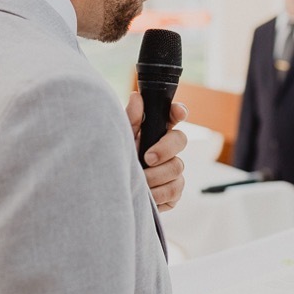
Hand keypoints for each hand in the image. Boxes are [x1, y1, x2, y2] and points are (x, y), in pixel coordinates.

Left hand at [126, 93, 187, 210]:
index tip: (178, 112)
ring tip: (140, 181)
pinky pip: (175, 190)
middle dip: (165, 149)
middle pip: (181, 139)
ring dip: (156, 176)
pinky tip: (147, 194)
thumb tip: (137, 97)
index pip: (172, 116)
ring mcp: (172, 170)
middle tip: (147, 158)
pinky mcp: (174, 192)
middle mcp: (167, 149)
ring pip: (177, 167)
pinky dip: (159, 193)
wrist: (113, 196)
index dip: (178, 111)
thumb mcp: (121, 142)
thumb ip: (130, 121)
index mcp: (154, 132)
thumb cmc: (117, 164)